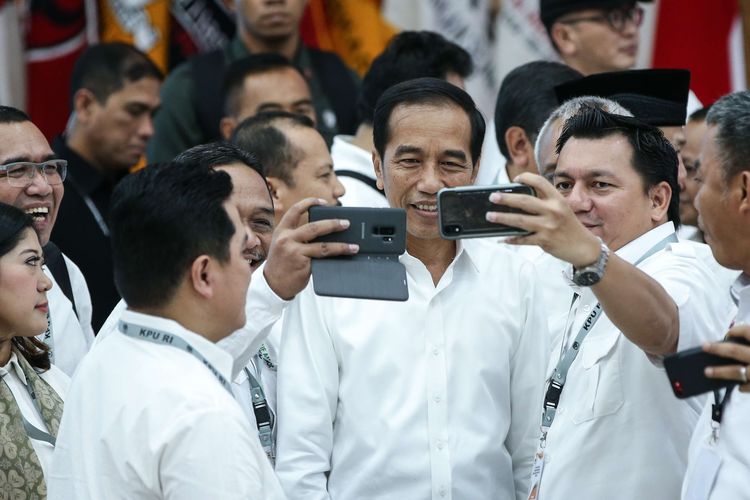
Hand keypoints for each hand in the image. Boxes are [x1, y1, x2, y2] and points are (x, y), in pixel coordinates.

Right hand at [263, 198, 358, 299]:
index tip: (324, 203)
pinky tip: (344, 259)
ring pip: (323, 247)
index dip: (310, 203)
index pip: (295, 210)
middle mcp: (287, 239)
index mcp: (282, 231)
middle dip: (333, 224)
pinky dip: (335, 259)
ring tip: (353, 246)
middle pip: (315, 227)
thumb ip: (297, 236)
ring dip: (341, 246)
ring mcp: (294, 252)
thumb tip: (325, 230)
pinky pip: (322, 260)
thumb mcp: (283, 244)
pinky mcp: (302, 265)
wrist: (273, 285)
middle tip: (346, 224)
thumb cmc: (282, 263)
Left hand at [485, 173, 600, 267]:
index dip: (526, 178)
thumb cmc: (569, 226)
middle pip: (524, 201)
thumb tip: (518, 200)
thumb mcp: (562, 208)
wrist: (584, 247)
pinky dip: (512, 238)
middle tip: (493, 197)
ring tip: (490, 216)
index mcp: (557, 199)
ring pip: (520, 220)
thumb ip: (545, 202)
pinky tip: (503, 238)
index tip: (515, 179)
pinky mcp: (545, 240)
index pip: (540, 182)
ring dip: (502, 218)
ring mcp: (548, 226)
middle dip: (506, 198)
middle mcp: (553, 211)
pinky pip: (523, 239)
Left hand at [704, 324, 749, 392]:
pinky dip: (742, 386)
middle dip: (718, 349)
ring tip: (706, 372)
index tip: (728, 334)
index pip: (747, 331)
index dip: (736, 331)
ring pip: (738, 371)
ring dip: (720, 372)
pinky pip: (749, 386)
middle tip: (704, 346)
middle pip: (736, 351)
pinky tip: (738, 386)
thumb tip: (734, 343)